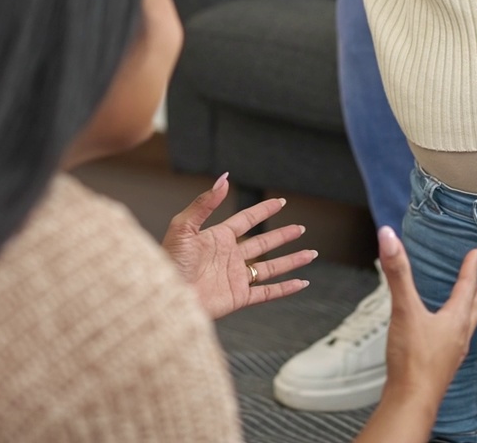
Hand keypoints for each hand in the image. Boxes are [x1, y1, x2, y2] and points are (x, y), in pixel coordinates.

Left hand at [162, 173, 315, 318]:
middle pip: (263, 243)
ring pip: (270, 267)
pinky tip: (302, 283)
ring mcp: (235, 277)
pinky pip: (268, 292)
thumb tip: (223, 179)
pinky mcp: (238, 297)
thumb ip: (205, 203)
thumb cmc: (168, 262)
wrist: (166, 296)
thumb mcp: (184, 227)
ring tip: (310, 253)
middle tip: (300, 228)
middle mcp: (230, 257)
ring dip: (291, 260)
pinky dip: (286, 288)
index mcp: (217, 238)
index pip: (246, 220)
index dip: (263, 211)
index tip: (280, 202)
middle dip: (282, 236)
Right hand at [380, 226, 476, 405]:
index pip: (466, 285)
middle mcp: (459, 335)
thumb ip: (397, 272)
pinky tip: (443, 338)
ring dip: (468, 312)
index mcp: (455, 319)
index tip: (476, 253)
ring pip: (466, 326)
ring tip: (469, 306)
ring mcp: (452, 353)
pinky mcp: (441, 367)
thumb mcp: (404, 309)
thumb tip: (390, 239)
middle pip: (472, 307)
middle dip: (475, 290)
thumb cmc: (413, 360)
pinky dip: (454, 332)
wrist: (412, 399)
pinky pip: (454, 343)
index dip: (470, 266)